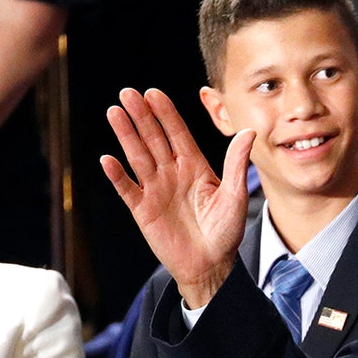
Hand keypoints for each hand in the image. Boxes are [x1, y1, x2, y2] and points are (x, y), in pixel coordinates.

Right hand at [100, 88, 253, 307]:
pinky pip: (127, 189)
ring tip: (114, 113)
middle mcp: (172, 173)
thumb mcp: (235, 196)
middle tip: (127, 93)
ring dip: (126, 136)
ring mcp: (155, 190)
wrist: (211, 265)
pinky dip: (117, 175)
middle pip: (153, 139)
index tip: (154, 93)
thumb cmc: (226, 232)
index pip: (178, 134)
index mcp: (195, 167)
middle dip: (141, 116)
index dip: (166, 114)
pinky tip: (107, 160)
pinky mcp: (143, 210)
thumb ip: (237, 164)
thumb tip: (249, 131)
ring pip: (137, 157)